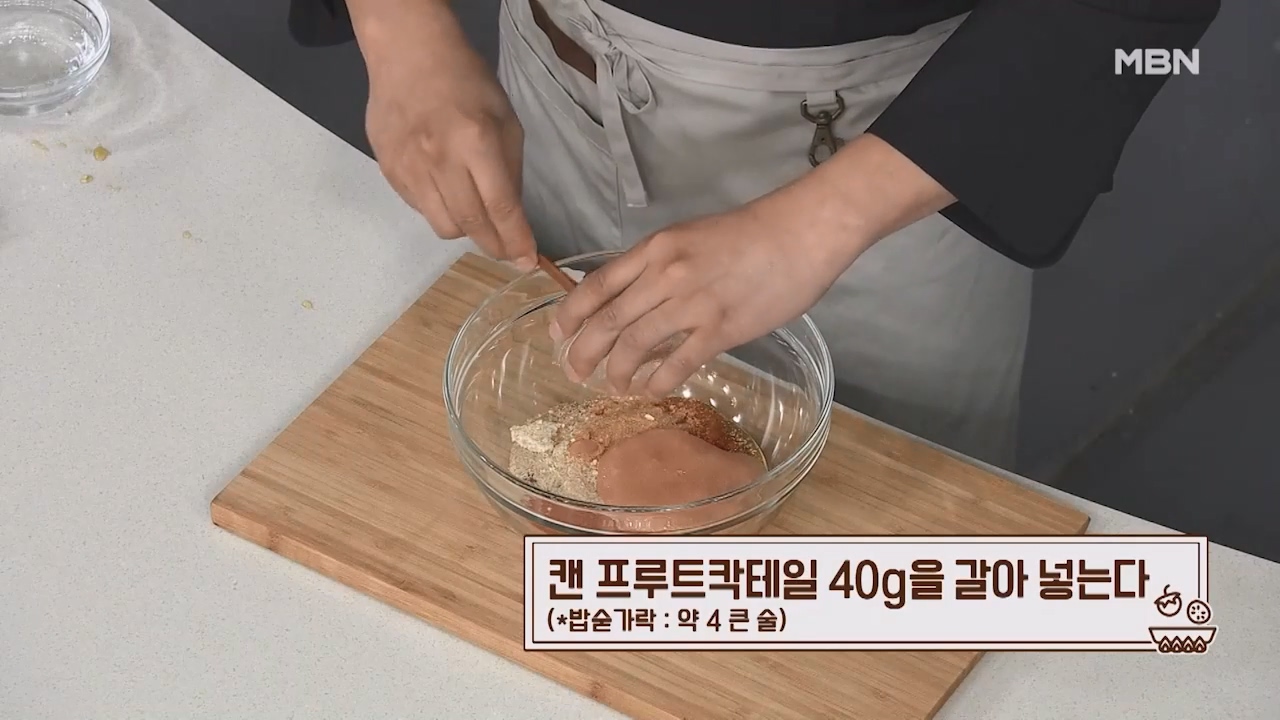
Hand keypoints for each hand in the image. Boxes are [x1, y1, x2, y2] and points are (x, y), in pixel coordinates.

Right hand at [352, 0, 536, 269]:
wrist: (408, 55)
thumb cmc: (466, 83)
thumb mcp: (505, 120)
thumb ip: (510, 171)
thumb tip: (513, 218)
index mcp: (475, 141)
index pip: (500, 207)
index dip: (516, 240)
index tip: (528, 261)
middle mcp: (440, 160)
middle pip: (470, 225)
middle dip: (494, 245)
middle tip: (508, 250)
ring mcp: (410, 168)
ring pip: (442, 225)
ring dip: (465, 228)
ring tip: (474, 211)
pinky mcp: (390, 172)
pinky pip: (420, 209)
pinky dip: (439, 208)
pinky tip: (445, 187)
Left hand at [549, 182, 869, 396]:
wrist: (800, 233)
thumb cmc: (751, 233)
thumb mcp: (690, 237)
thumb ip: (659, 265)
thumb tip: (632, 298)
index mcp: (655, 248)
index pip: (596, 285)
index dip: (570, 314)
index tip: (557, 334)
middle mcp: (664, 275)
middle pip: (606, 321)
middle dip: (583, 353)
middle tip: (574, 372)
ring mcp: (691, 303)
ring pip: (634, 346)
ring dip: (616, 373)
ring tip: (612, 386)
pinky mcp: (720, 329)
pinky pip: (676, 364)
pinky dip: (656, 382)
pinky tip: (650, 391)